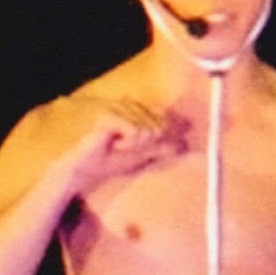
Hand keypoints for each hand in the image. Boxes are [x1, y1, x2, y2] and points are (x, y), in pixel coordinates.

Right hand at [71, 99, 188, 194]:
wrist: (91, 169)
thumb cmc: (115, 161)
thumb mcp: (144, 155)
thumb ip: (162, 148)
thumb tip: (184, 146)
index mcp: (138, 112)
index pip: (162, 122)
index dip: (159, 138)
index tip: (142, 146)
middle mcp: (129, 106)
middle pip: (156, 128)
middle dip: (144, 144)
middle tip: (125, 148)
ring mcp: (119, 108)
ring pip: (145, 130)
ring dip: (133, 146)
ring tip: (118, 147)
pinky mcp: (110, 115)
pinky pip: (133, 131)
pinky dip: (126, 143)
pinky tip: (113, 145)